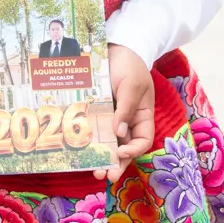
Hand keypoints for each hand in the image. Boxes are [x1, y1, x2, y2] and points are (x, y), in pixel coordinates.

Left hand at [93, 44, 153, 181]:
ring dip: (101, 155)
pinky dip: (89, 138)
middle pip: (124, 147)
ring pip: (107, 141)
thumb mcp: (132, 86)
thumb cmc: (131, 66)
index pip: (141, 141)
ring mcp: (111, 115)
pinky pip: (93, 126)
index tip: (119, 153)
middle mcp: (127, 121)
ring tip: (91, 170)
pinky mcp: (96, 109)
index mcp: (143, 117)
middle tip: (104, 176)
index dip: (132, 150)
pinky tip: (80, 148)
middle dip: (115, 163)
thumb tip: (120, 133)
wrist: (117, 47)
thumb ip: (126, 109)